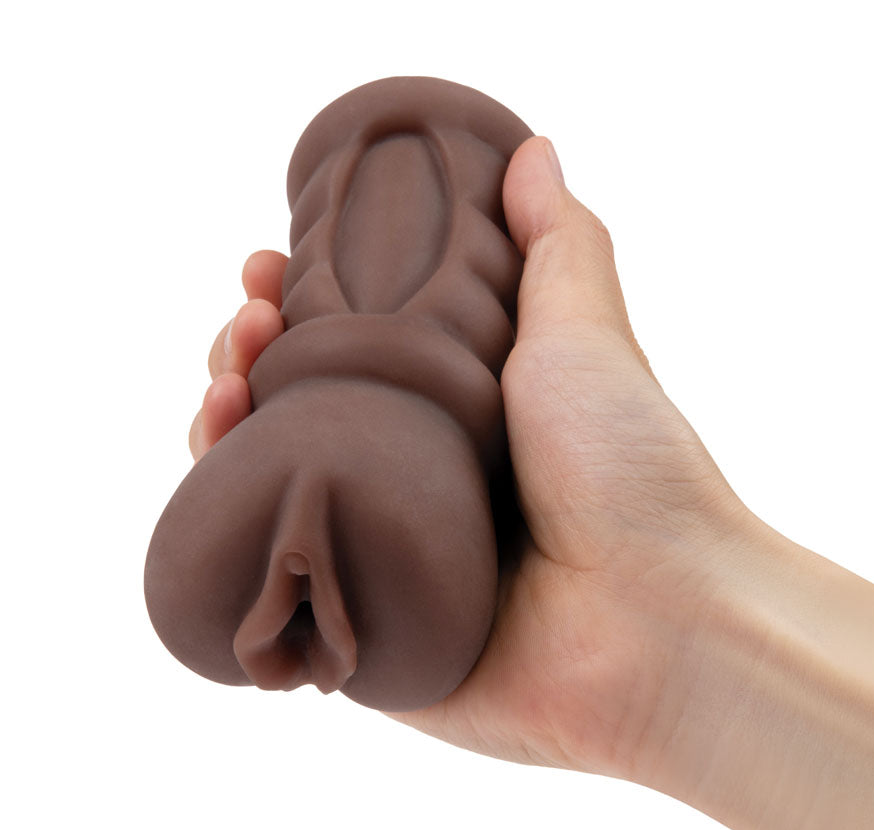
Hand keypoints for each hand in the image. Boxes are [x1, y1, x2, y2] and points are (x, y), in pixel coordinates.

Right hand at [190, 136, 753, 785]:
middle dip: (248, 356)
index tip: (269, 266)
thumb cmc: (633, 475)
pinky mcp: (362, 635)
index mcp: (461, 418)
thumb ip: (556, 244)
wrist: (660, 623)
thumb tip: (530, 151)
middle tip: (244, 324)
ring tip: (224, 386)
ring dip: (223, 429)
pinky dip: (228, 528)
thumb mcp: (588, 336)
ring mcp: (384, 558)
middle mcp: (417, 484)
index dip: (299, 305)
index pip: (352, 351)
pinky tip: (213, 470)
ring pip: (273, 488)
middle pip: (298, 414)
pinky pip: (271, 583)